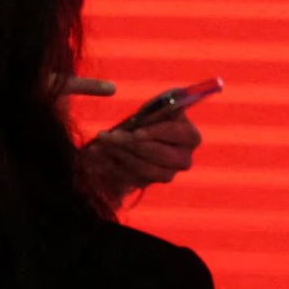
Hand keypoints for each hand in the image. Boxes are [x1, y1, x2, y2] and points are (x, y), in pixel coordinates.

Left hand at [78, 112, 201, 205]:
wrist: (144, 134)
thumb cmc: (155, 115)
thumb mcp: (161, 105)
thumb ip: (164, 104)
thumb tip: (164, 104)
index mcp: (191, 137)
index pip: (177, 135)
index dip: (156, 133)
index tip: (136, 132)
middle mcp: (183, 160)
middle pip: (159, 155)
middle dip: (132, 145)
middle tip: (111, 136)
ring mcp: (166, 175)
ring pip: (143, 169)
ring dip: (119, 154)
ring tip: (101, 140)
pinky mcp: (147, 183)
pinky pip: (128, 178)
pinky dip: (110, 165)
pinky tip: (96, 152)